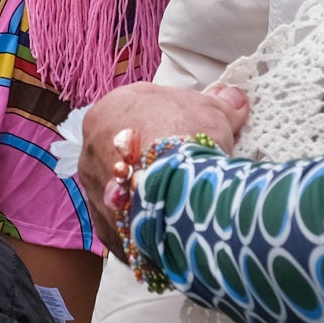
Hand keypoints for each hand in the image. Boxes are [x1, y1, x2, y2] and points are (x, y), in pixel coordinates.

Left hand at [78, 82, 249, 250]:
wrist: (177, 193)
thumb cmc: (187, 140)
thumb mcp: (212, 111)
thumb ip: (219, 102)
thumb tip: (232, 97)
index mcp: (109, 109)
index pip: (138, 107)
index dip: (169, 115)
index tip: (192, 127)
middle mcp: (91, 148)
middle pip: (126, 148)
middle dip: (153, 154)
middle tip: (185, 162)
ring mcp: (94, 190)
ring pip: (122, 185)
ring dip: (145, 188)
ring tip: (180, 195)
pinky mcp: (105, 225)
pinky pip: (125, 219)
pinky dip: (144, 220)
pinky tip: (169, 221)